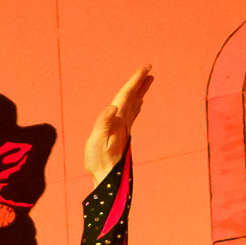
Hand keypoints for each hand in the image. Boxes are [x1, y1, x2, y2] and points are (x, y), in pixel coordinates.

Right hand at [86, 63, 151, 181]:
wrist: (108, 177)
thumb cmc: (99, 160)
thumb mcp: (96, 142)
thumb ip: (103, 124)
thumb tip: (112, 107)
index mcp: (117, 120)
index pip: (127, 96)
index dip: (135, 81)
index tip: (146, 68)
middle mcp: (123, 121)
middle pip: (133, 97)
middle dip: (140, 82)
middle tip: (149, 68)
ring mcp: (124, 127)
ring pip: (134, 104)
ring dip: (140, 91)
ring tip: (148, 80)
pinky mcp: (121, 133)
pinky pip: (131, 113)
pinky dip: (135, 104)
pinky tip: (137, 103)